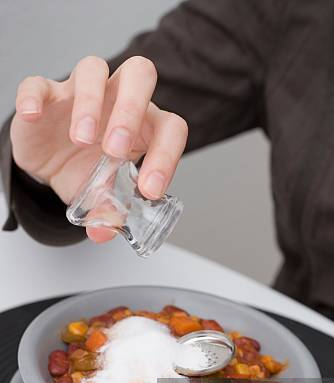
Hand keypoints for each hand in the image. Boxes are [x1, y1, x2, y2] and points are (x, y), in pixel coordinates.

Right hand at [10, 55, 187, 241]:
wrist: (51, 165)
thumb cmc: (87, 172)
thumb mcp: (102, 196)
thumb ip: (108, 212)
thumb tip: (104, 230)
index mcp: (144, 126)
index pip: (170, 127)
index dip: (166, 156)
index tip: (149, 189)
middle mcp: (118, 99)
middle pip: (140, 75)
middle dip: (131, 112)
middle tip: (115, 151)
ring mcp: (81, 92)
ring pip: (93, 70)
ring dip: (90, 104)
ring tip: (81, 140)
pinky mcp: (46, 94)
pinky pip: (39, 83)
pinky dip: (35, 97)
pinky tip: (34, 115)